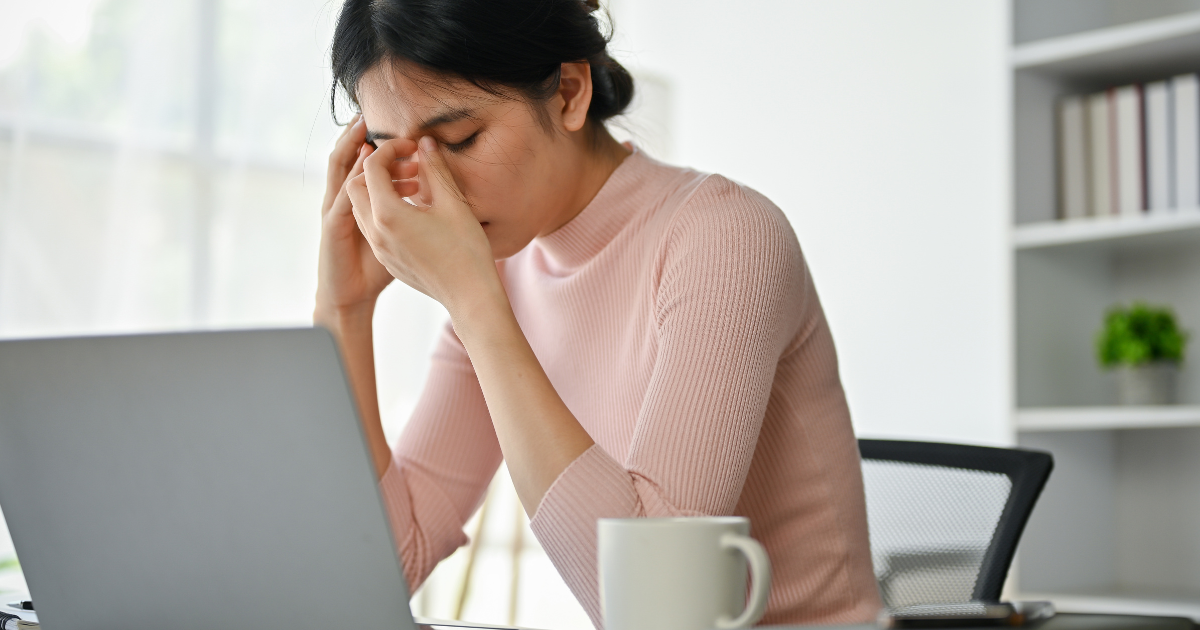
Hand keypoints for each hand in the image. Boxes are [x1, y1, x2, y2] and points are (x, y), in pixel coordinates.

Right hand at [314, 115, 409, 326]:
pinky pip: (340, 197)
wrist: (350, 299)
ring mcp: (336, 215)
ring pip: (340, 174)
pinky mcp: (331, 228)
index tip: (410, 141)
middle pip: (348, 162)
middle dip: (357, 138)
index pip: (371, 166)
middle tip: (372, 120)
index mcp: (365, 203)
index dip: (388, 150)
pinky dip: (352, 178)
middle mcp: (347, 204)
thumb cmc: (377, 270)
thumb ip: (415, 205)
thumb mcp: (404, 232)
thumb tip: (431, 181)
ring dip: (352, 151)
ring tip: (365, 132)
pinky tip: (362, 164)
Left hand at [346, 136, 502, 316]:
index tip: (412, 147)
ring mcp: (380, 249)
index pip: (373, 167)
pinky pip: (373, 228)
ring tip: (412, 187)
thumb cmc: (466, 251)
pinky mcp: (388, 260)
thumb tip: (426, 143)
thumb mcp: (453, 204)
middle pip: (356, 186)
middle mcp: (376, 232)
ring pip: (361, 208)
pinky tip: (413, 212)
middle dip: (376, 169)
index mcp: (388, 214)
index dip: (390, 149)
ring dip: (378, 191)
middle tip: (406, 165)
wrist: (469, 296)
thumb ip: (436, 169)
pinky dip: (383, 211)